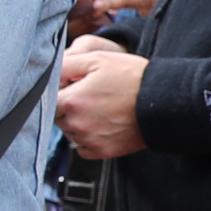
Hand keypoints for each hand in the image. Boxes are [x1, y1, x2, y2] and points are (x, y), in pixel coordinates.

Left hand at [55, 37, 145, 158]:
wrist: (163, 102)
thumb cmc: (133, 78)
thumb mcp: (97, 59)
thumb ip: (67, 64)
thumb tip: (50, 72)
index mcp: (71, 100)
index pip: (47, 99)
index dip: (58, 91)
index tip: (70, 86)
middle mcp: (77, 123)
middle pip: (57, 116)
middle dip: (68, 106)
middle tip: (90, 95)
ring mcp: (89, 139)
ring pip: (70, 132)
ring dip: (78, 122)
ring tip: (100, 109)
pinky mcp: (102, 151)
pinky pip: (83, 147)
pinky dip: (88, 138)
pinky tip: (103, 124)